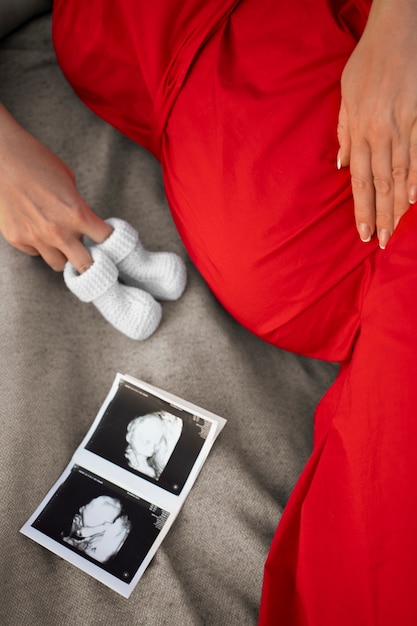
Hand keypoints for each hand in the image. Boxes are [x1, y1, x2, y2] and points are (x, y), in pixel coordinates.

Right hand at [0, 104, 111, 270]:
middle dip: (91, 263)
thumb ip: (79, 206)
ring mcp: (36, 238)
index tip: (111, 244)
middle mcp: (58, 231)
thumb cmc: (36, 161)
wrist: (1, 157)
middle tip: (91, 257)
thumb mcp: (69, 181)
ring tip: (62, 243)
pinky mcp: (17, 239)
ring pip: (59, 265)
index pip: (106, 240)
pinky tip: (38, 230)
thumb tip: (85, 222)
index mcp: (77, 214)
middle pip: (86, 266)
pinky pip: (35, 253)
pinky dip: (40, 247)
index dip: (111, 242)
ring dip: (64, 256)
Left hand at [337, 0, 416, 248]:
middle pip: (380, 183)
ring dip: (398, 205)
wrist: (397, 28)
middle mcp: (380, 133)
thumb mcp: (346, 96)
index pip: (358, 180)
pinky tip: (416, 199)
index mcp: (359, 130)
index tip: (364, 232)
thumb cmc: (368, 63)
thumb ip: (344, 133)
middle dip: (381, 215)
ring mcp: (404, 125)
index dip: (362, 208)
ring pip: (400, 174)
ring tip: (396, 229)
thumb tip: (339, 165)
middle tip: (382, 241)